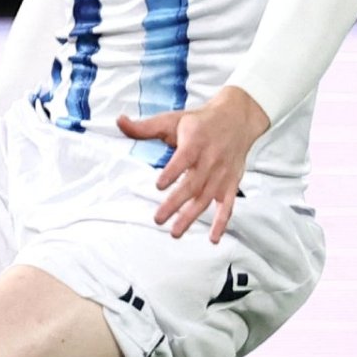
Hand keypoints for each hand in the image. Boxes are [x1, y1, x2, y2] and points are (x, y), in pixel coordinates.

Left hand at [116, 86, 269, 242]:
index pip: (184, 158)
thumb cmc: (199, 122)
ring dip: (191, 216)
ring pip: (206, 198)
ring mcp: (222, 174)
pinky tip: (213, 238)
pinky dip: (222, 222)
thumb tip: (119, 121)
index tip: (159, 185)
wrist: (237, 118)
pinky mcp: (231, 183)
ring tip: (175, 232)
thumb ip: (145, 127)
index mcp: (195, 142)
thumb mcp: (172, 119)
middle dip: (176, 203)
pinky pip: (228, 205)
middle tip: (158, 219)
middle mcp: (210, 159)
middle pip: (193, 184)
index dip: (172, 172)